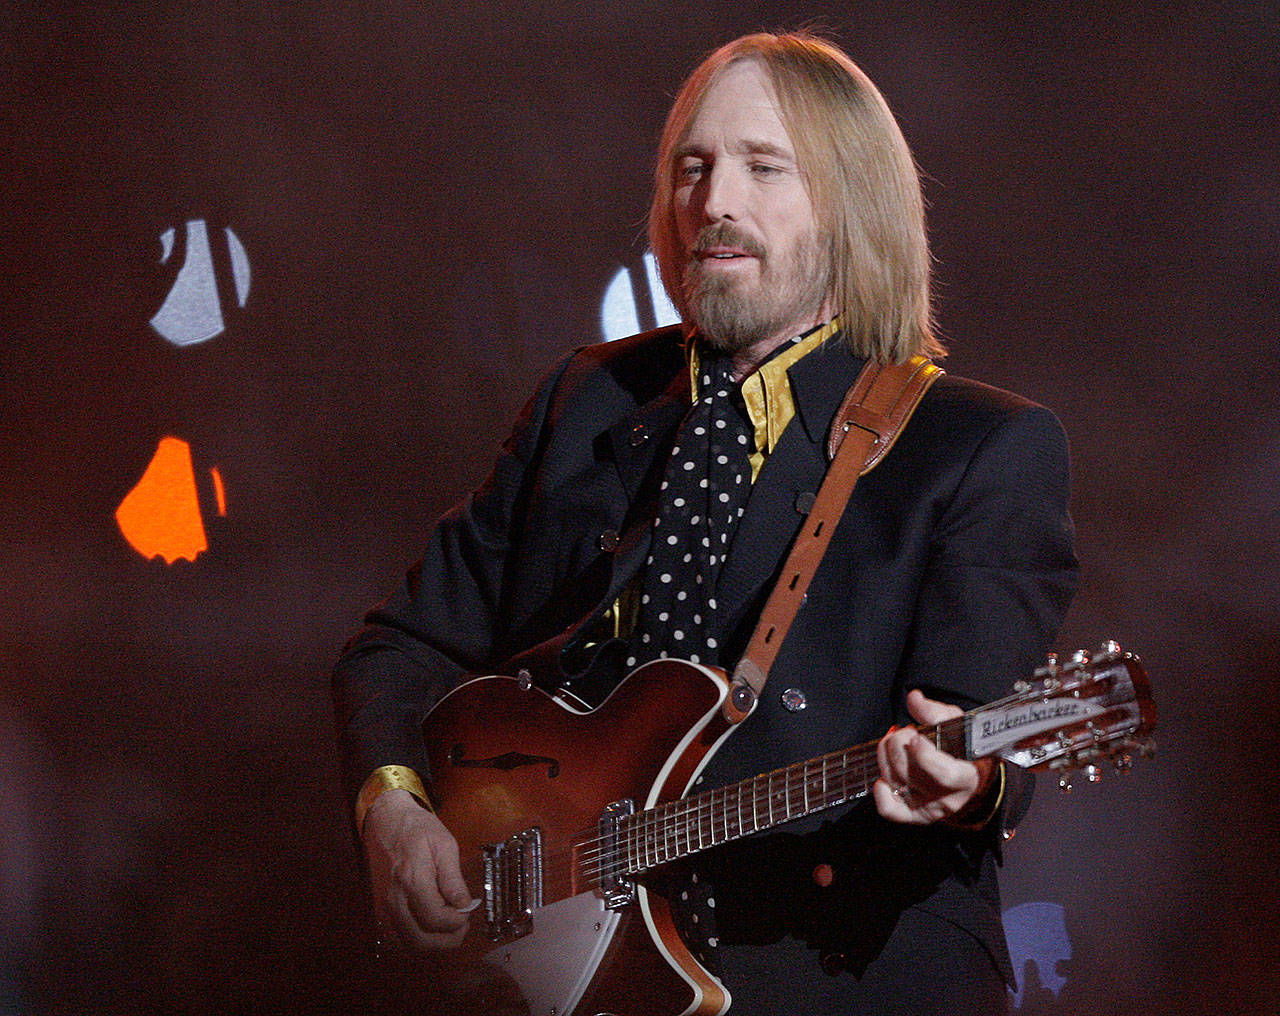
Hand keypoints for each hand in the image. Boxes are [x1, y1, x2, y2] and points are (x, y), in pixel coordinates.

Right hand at [361, 789, 476, 950]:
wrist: (386, 821)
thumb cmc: (418, 828)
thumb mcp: (444, 844)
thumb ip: (453, 878)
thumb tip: (465, 905)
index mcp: (412, 878)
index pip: (435, 918)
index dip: (456, 922)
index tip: (468, 911)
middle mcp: (394, 898)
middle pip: (421, 940)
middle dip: (448, 940)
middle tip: (463, 925)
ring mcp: (384, 907)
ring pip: (408, 945)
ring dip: (434, 945)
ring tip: (450, 928)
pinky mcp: (380, 911)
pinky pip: (398, 940)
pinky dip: (417, 942)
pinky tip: (432, 930)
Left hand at [873, 689, 997, 826]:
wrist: (969, 782)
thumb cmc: (963, 750)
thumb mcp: (957, 726)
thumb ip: (934, 712)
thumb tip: (914, 698)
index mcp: (966, 777)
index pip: (943, 774)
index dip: (924, 755)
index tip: (916, 736)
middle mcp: (948, 798)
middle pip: (910, 773)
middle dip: (898, 744)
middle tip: (904, 732)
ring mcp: (929, 809)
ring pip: (896, 782)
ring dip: (886, 756)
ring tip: (895, 744)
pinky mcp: (914, 816)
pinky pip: (889, 809)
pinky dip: (881, 791)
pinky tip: (885, 776)